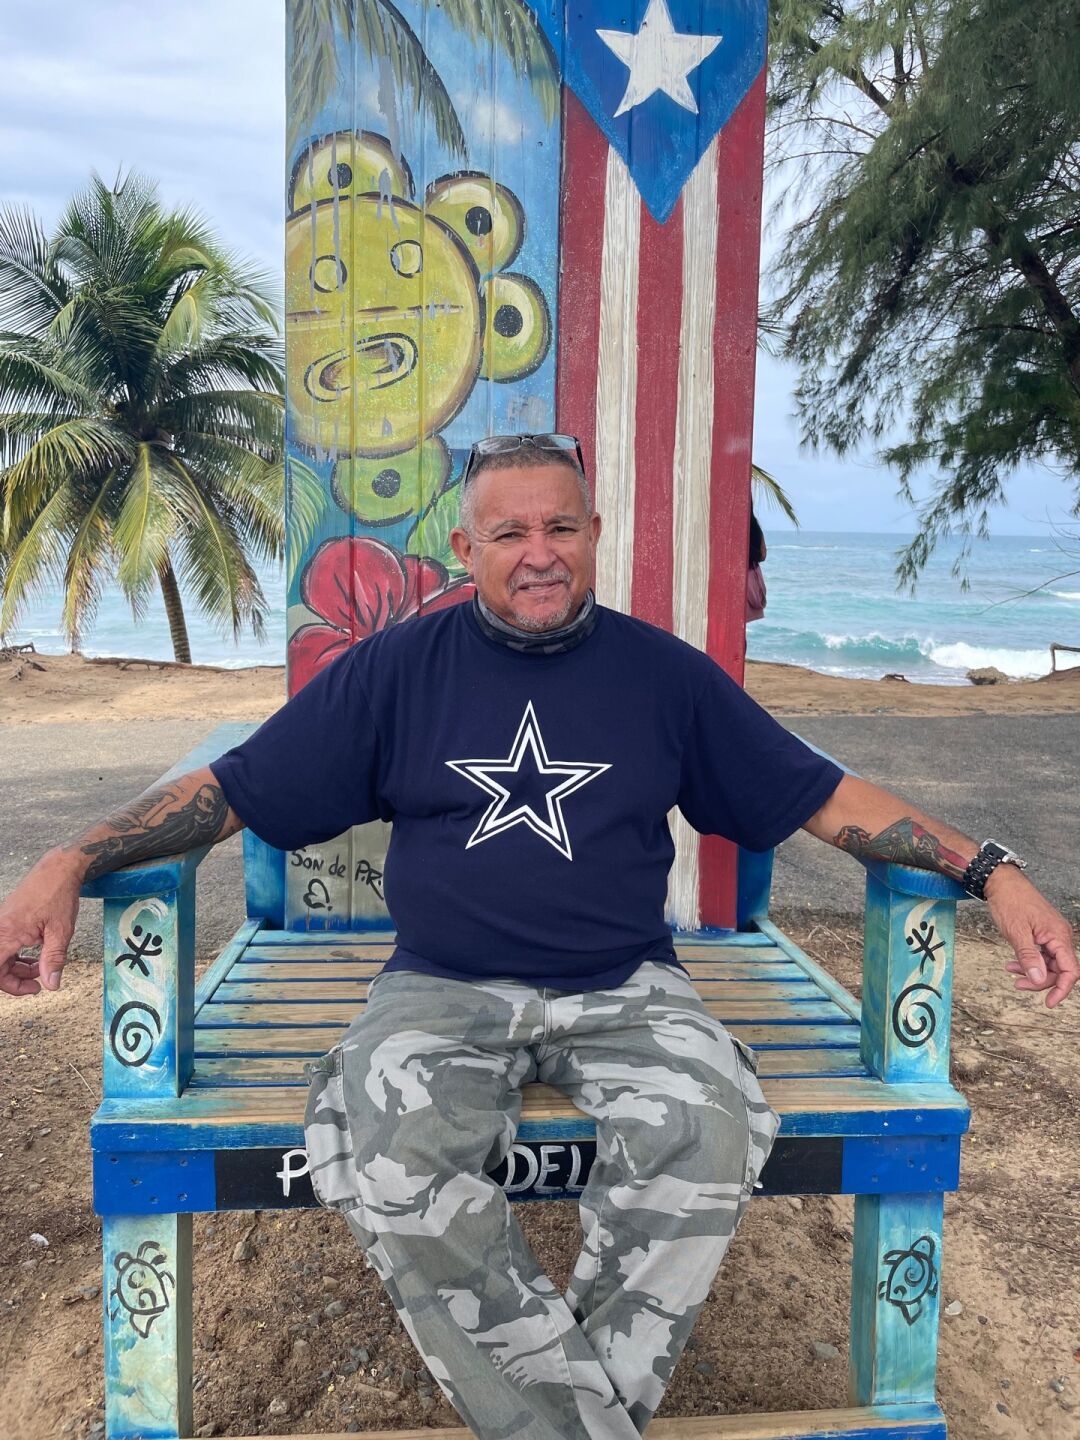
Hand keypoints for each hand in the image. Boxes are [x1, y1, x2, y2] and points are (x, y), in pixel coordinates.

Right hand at [0, 852, 80, 996]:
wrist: (58, 868)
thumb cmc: (58, 894)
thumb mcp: (61, 931)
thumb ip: (54, 959)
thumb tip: (52, 984)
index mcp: (7, 933)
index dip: (12, 985)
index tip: (34, 988)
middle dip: (17, 978)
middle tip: (40, 981)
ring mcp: (2, 923)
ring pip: (2, 955)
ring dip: (19, 966)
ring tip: (42, 967)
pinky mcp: (8, 920)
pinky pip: (6, 944)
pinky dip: (19, 954)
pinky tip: (37, 955)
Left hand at [985, 867, 1078, 1007]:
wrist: (1001, 882)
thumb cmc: (1010, 901)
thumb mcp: (1016, 932)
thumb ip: (1028, 957)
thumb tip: (1038, 979)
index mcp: (1059, 936)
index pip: (1071, 970)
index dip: (1062, 989)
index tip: (1049, 1003)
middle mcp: (1060, 936)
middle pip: (1059, 970)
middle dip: (1040, 981)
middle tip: (1018, 984)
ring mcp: (1051, 935)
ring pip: (1048, 963)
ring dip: (1031, 971)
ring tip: (1010, 972)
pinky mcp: (1042, 933)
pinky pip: (1041, 954)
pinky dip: (1028, 961)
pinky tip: (1012, 964)